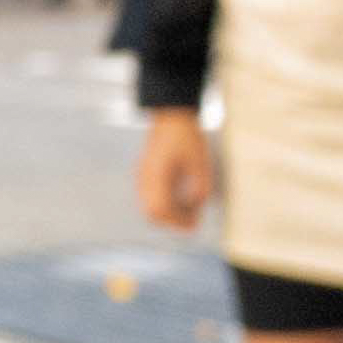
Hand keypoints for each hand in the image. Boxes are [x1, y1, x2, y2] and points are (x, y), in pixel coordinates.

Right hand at [133, 107, 215, 234]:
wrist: (171, 116)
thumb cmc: (186, 138)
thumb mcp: (200, 164)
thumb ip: (199, 188)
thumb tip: (197, 207)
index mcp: (156, 176)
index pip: (161, 209)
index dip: (177, 222)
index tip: (194, 226)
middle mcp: (145, 178)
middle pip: (151, 212)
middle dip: (171, 221)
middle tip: (192, 221)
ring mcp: (142, 175)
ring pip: (149, 205)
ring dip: (167, 213)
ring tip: (188, 210)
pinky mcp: (145, 172)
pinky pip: (149, 196)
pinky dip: (163, 203)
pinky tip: (179, 198)